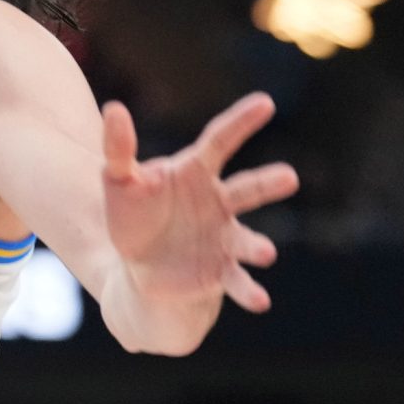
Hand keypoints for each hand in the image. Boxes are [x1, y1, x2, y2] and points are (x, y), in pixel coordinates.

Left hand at [102, 93, 299, 313]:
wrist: (139, 266)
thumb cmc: (133, 215)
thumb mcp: (119, 181)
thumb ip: (118, 148)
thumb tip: (113, 109)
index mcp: (195, 172)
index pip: (220, 141)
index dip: (241, 122)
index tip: (265, 102)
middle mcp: (218, 202)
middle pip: (247, 189)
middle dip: (269, 183)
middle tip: (290, 177)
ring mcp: (224, 237)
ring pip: (247, 240)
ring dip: (258, 246)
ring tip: (265, 253)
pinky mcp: (221, 271)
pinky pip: (238, 281)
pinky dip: (249, 291)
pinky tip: (260, 301)